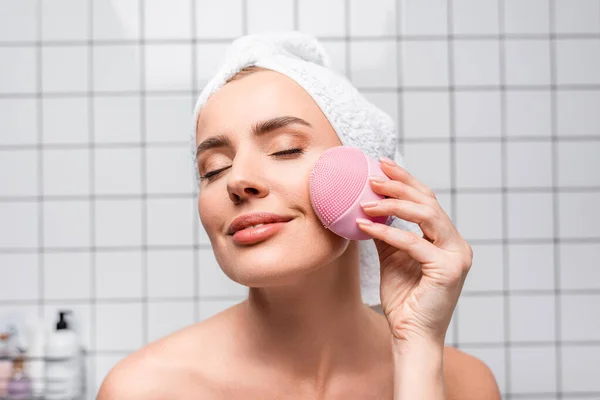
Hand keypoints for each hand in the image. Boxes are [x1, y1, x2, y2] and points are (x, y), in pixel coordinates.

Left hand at [356, 157, 472, 344]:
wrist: (410, 335)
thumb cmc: (404, 300)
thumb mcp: (392, 258)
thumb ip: (387, 233)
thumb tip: (368, 208)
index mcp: (447, 240)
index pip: (428, 201)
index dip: (406, 181)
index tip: (383, 165)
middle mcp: (457, 244)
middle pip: (429, 202)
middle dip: (400, 186)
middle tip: (373, 176)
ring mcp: (457, 256)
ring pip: (427, 216)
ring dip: (393, 205)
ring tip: (366, 200)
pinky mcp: (447, 270)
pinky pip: (413, 242)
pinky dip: (387, 232)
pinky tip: (364, 226)